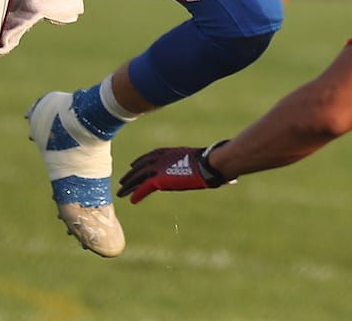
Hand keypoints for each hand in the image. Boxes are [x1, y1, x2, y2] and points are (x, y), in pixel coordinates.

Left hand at [116, 144, 232, 203]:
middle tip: (122, 181)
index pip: (151, 156)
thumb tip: (231, 179)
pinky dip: (136, 193)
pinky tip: (130, 200)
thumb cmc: (214, 162)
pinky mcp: (159, 179)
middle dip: (131, 174)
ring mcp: (159, 168)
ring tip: (120, 192)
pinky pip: (143, 187)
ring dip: (128, 185)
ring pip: (138, 177)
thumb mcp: (209, 164)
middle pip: (141, 166)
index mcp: (171, 152)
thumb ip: (211, 169)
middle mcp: (161, 158)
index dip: (141, 162)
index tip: (134, 166)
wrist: (209, 164)